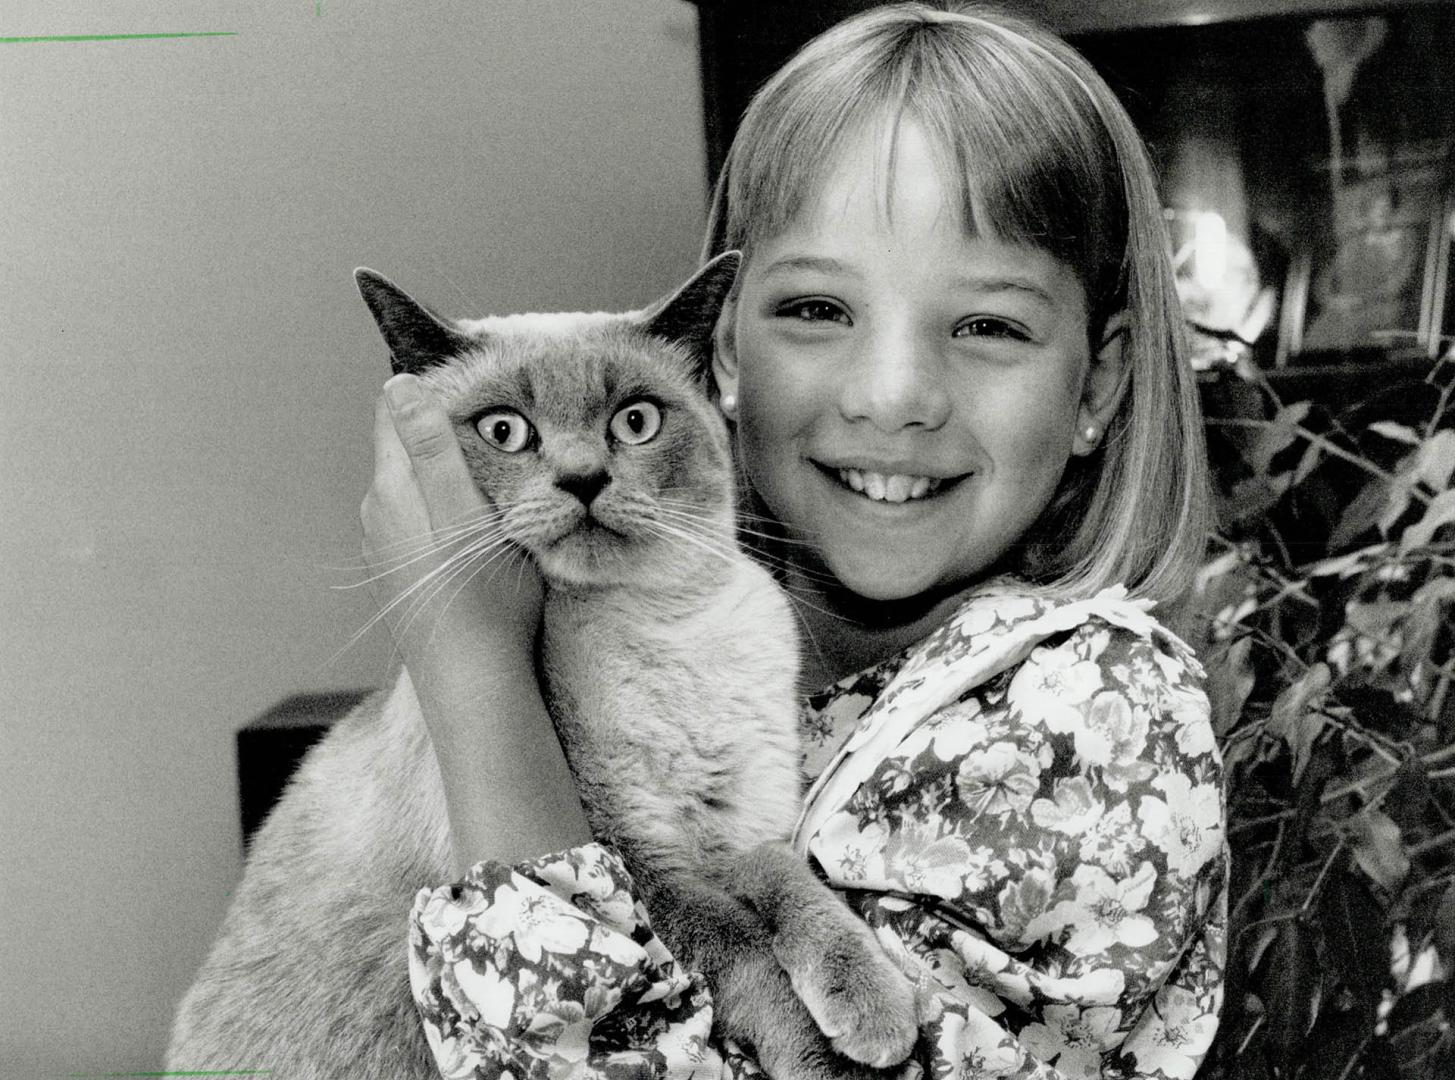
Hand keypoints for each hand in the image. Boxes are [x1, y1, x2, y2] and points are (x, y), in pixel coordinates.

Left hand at [364, 374, 588, 870]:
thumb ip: (433, 448)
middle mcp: (379, 513)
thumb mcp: (466, 511)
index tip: (479, 387)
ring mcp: (389, 547)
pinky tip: (484, 527)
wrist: (475, 683)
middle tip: (505, 427)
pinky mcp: (406, 576)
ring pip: (418, 485)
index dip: (431, 389)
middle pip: (407, 446)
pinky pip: (425, 520)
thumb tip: (399, 384)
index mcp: (392, 488)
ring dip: (452, 471)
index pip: (394, 410)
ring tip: (502, 473)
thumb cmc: (482, 598)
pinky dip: (451, 507)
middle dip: (446, 429)